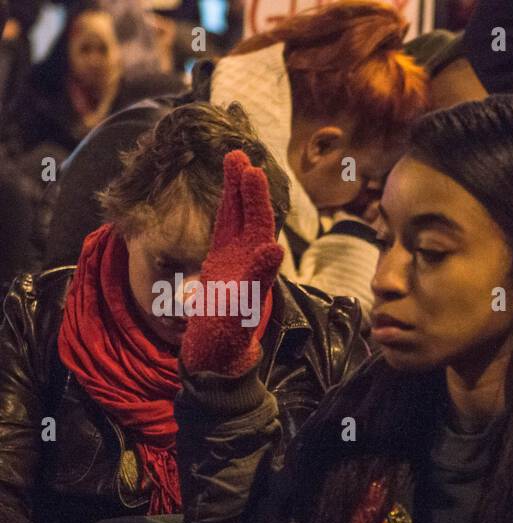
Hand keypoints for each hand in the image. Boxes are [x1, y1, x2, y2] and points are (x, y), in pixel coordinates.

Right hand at [180, 150, 283, 375]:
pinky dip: (227, 210)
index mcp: (256, 267)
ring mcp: (234, 261)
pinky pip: (225, 231)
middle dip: (247, 185)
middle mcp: (249, 260)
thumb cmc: (228, 338)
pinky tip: (229, 193)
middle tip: (240, 153)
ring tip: (235, 159)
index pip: (259, 225)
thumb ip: (257, 278)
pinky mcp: (220, 265)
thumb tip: (274, 248)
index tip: (252, 170)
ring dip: (237, 191)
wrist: (215, 357)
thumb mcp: (241, 308)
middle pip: (250, 215)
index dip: (256, 198)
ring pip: (237, 218)